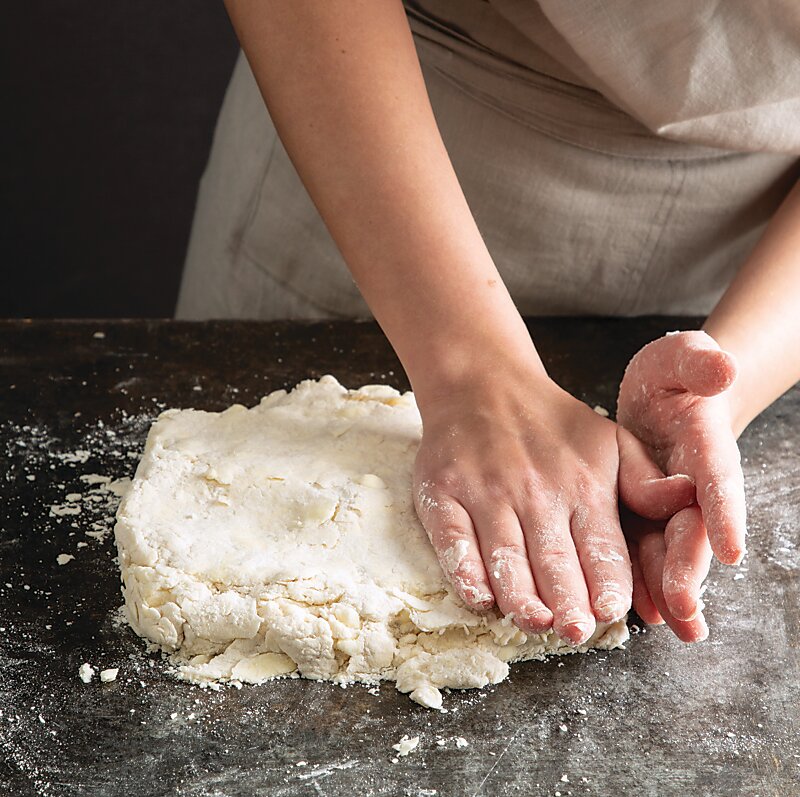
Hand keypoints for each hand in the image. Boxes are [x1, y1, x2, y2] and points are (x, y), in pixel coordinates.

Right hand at [413, 369, 631, 645]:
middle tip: (575, 631)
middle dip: (568, 600)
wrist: (483, 384)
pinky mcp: (443, 494)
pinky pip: (453, 541)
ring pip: (505, 555)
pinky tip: (479, 598)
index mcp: (582, 484)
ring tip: (535, 622)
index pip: (600, 546)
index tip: (610, 611)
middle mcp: (535, 491)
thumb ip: (646, 482)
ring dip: (521, 594)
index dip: (607, 583)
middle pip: (554, 558)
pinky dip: (465, 572)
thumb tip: (687, 498)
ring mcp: (485, 492)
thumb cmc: (551, 423)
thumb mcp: (612, 441)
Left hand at [617, 330, 744, 622]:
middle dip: (689, 568)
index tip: (731, 548)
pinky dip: (643, 580)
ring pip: (669, 551)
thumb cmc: (673, 377)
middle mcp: (693, 485)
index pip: (717, 481)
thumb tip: (723, 368)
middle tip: (685, 607)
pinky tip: (641, 611)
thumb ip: (699, 361)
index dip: (724, 513)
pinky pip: (643, 550)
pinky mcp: (642, 515)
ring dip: (669, 589)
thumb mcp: (680, 357)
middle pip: (693, 530)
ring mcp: (668, 505)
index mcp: (706, 447)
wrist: (662, 400)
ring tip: (670, 623)